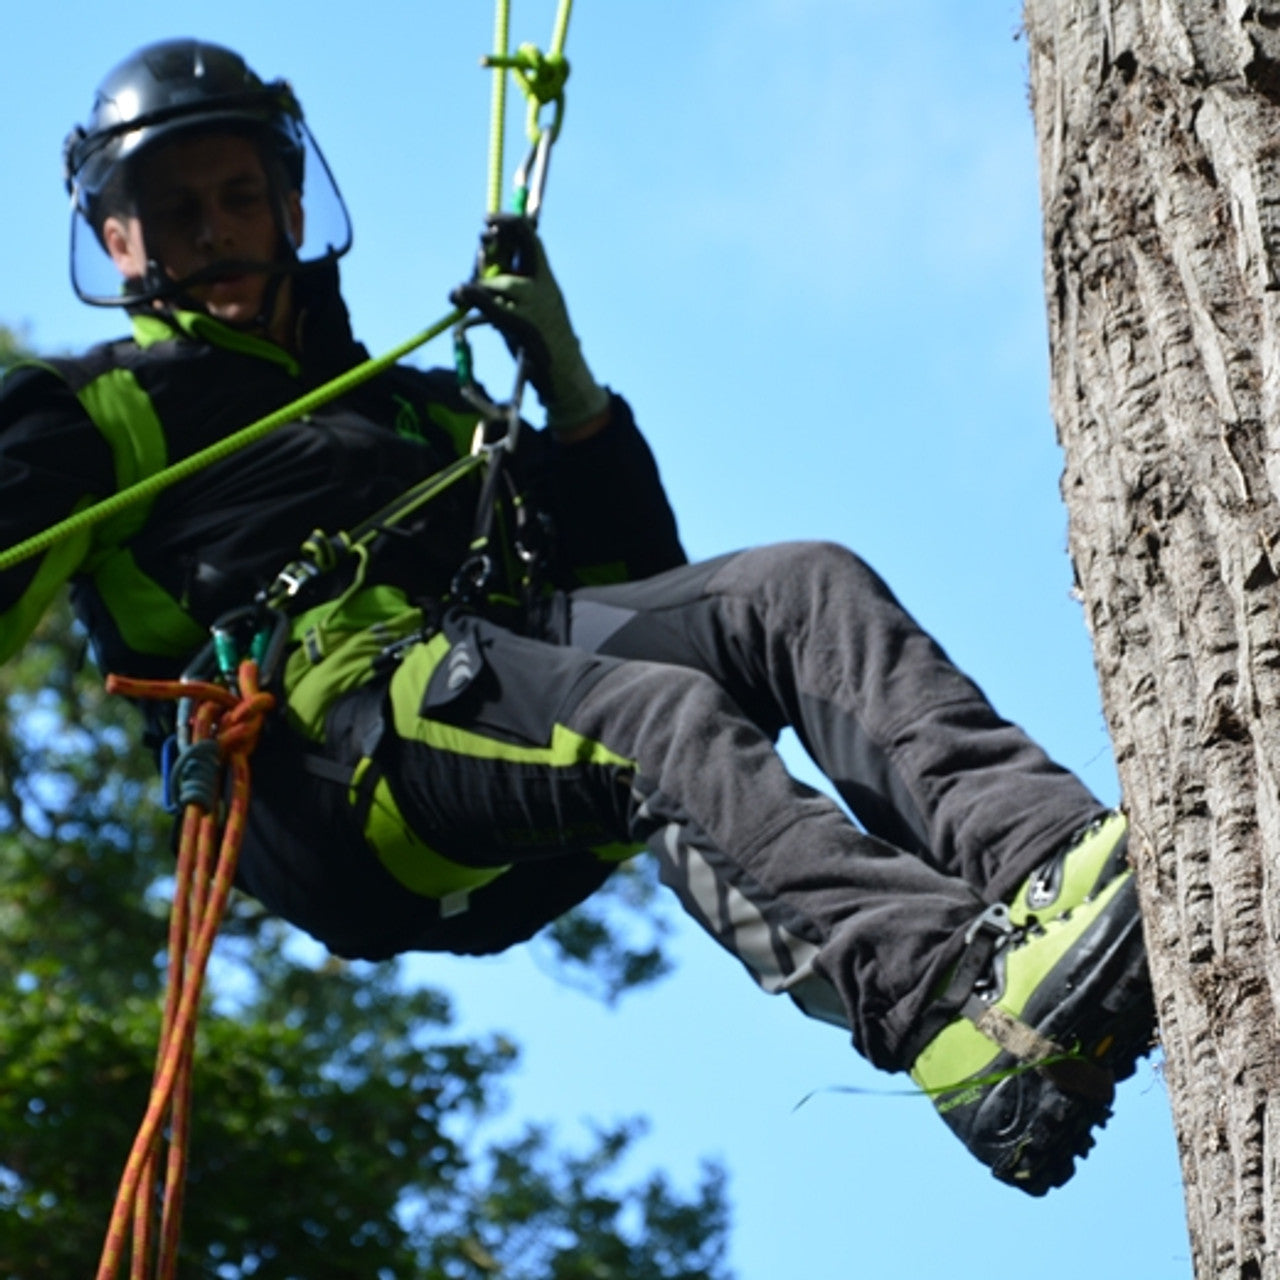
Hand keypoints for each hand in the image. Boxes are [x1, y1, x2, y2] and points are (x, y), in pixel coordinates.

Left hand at [451, 215, 608, 432]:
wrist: (566, 377)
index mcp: (546, 280)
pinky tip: (459, 294)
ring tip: (458, 294)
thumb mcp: (528, 309)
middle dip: (501, 233)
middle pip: (524, 245)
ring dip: (478, 285)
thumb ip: (506, 289)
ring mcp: (538, 306)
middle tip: (483, 233)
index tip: (488, 221)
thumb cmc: (542, 345)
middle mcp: (544, 287)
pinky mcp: (527, 327)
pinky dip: (475, 297)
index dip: (510, 223)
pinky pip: (495, 306)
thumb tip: (479, 269)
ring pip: (503, 281)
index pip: (531, 239)